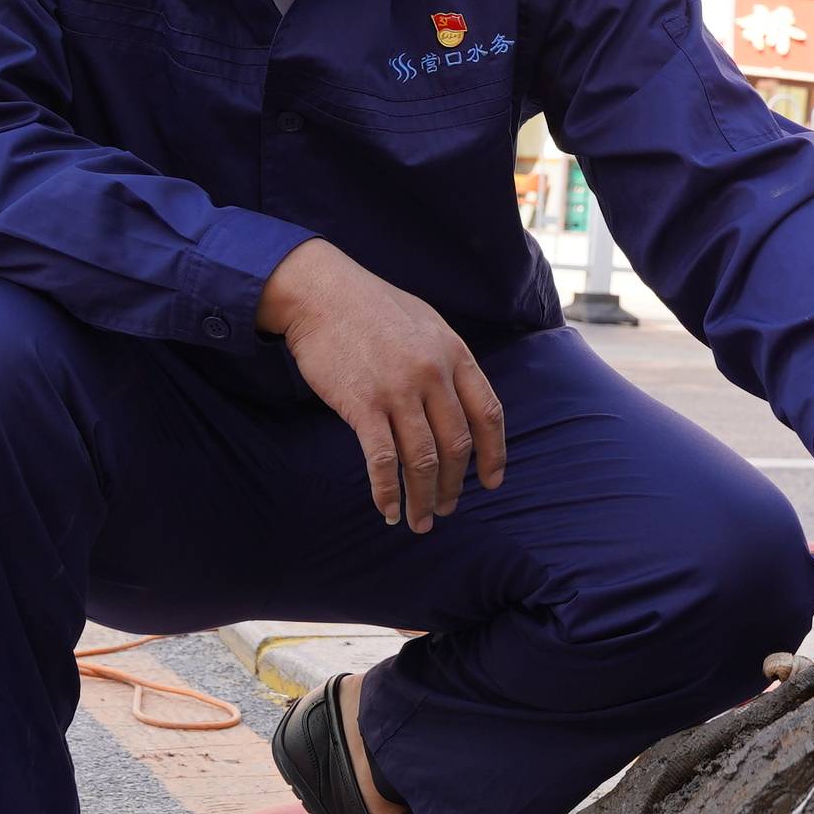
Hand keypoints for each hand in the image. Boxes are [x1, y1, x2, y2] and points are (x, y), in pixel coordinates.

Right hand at [259, 239, 506, 531]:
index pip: (487, 413)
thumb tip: (460, 400)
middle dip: (453, 485)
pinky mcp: (362, 404)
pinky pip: (382, 460)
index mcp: (454, 354)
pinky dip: (387, 491)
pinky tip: (387, 510)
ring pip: (422, 460)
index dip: (494, 453)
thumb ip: (447, 360)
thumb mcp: (425, 323)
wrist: (319, 292)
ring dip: (422, 498)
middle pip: (456, 444)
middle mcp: (433, 374)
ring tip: (419, 521)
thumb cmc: (370, 307)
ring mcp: (398, 390)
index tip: (491, 482)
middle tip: (445, 509)